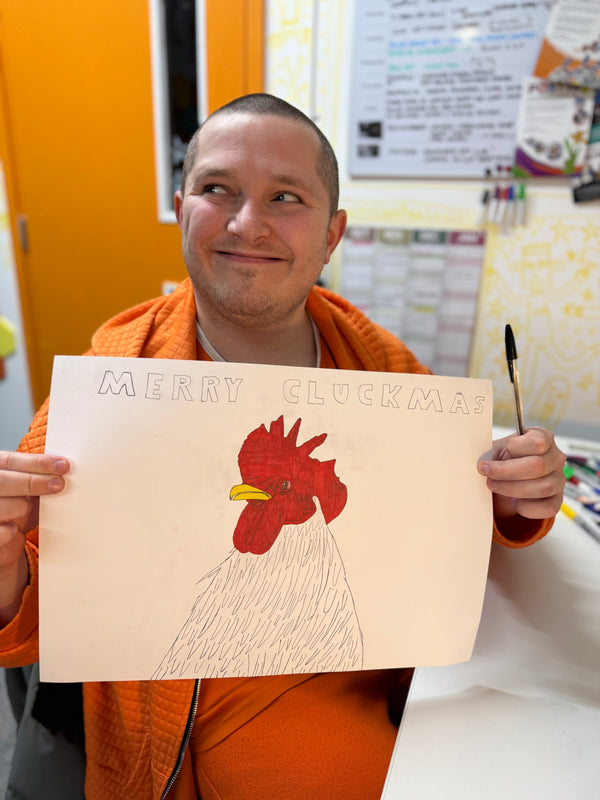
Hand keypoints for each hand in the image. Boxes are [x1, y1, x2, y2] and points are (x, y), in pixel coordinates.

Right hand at [0, 452, 69, 622]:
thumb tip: (71, 471)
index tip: (64, 465)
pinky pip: (4, 534)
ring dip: (23, 510)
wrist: (0, 571)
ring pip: (6, 507)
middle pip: (3, 480)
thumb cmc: (15, 527)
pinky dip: (13, 535)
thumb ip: (40, 486)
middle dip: (34, 480)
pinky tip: (14, 536)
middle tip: (62, 483)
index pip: (7, 462)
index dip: (35, 463)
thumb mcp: (27, 503)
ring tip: (27, 518)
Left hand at [477, 428, 564, 520]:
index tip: (494, 455)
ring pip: (543, 487)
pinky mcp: (557, 500)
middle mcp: (555, 458)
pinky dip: (526, 507)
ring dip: (512, 489)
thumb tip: (481, 463)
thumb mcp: (497, 449)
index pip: (537, 443)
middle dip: (506, 472)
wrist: (509, 478)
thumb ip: (491, 451)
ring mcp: (559, 479)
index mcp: (543, 438)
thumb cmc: (504, 459)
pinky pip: (548, 508)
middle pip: (538, 465)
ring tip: (495, 486)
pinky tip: (513, 501)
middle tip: (488, 474)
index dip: (513, 449)